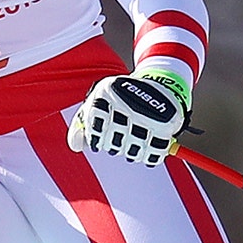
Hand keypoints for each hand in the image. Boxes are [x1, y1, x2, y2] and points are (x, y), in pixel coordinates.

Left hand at [68, 72, 189, 167]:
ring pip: (133, 152)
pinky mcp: (166, 125)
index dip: (96, 139)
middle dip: (114, 145)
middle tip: (119, 138)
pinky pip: (153, 154)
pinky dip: (150, 156)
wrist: (161, 85)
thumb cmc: (122, 100)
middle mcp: (127, 101)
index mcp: (107, 92)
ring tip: (133, 141)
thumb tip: (75, 146)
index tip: (101, 138)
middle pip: (113, 143)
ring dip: (132, 152)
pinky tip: (147, 146)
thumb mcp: (98, 103)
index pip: (94, 130)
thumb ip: (80, 124)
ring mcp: (147, 113)